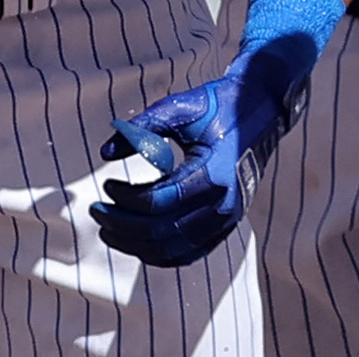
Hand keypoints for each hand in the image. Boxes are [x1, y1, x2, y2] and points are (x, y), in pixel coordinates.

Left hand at [92, 38, 320, 267]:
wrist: (262, 108)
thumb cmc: (218, 105)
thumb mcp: (180, 107)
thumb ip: (142, 128)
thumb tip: (105, 154)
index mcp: (213, 173)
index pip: (159, 201)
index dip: (125, 199)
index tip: (107, 184)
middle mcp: (223, 203)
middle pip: (161, 232)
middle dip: (121, 225)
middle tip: (96, 210)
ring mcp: (228, 218)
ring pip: (174, 250)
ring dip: (136, 245)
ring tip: (108, 230)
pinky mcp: (227, 224)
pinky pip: (190, 252)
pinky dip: (160, 254)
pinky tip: (137, 243)